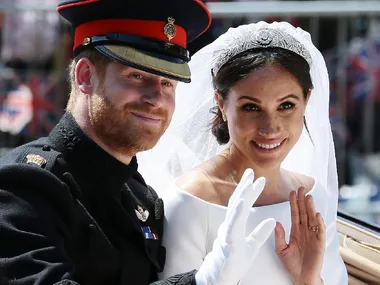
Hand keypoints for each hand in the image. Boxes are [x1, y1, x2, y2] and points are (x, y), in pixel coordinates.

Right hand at [195, 169, 275, 284]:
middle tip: (251, 172)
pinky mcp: (228, 240)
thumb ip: (261, 233)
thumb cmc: (234, 262)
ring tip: (249, 182)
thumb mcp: (252, 246)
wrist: (221, 277)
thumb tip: (272, 220)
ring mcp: (227, 231)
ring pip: (234, 210)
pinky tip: (242, 201)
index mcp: (236, 225)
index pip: (244, 205)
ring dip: (242, 194)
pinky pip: (233, 224)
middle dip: (244, 186)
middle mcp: (230, 225)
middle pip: (237, 202)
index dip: (251, 192)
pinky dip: (237, 211)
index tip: (259, 180)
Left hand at [275, 187, 324, 284]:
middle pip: (304, 213)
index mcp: (295, 232)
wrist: (301, 278)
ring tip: (308, 197)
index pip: (294, 214)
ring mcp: (313, 237)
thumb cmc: (292, 265)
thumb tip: (276, 223)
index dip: (293, 203)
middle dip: (302, 200)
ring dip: (310, 208)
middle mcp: (305, 232)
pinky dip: (319, 223)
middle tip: (301, 188)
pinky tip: (316, 214)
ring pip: (312, 219)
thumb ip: (279, 236)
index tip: (291, 192)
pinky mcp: (319, 244)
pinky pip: (319, 231)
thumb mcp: (281, 250)